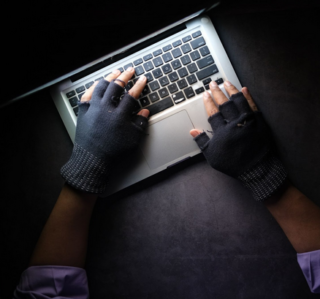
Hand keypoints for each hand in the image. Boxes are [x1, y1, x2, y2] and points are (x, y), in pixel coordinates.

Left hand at [61, 68, 148, 193]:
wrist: (92, 159)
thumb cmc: (113, 151)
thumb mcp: (133, 140)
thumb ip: (140, 124)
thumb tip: (145, 112)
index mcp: (119, 115)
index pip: (132, 95)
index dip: (139, 85)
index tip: (143, 79)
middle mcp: (106, 108)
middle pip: (116, 86)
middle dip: (125, 76)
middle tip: (130, 70)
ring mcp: (93, 108)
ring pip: (101, 86)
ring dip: (109, 78)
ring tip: (115, 73)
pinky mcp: (83, 111)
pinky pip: (87, 94)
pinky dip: (93, 87)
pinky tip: (97, 83)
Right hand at [190, 80, 286, 200]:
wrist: (256, 169)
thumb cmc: (232, 163)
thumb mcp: (213, 156)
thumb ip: (202, 142)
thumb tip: (193, 131)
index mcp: (222, 131)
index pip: (213, 112)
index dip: (208, 102)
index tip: (205, 94)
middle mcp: (235, 123)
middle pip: (224, 104)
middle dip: (217, 92)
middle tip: (213, 84)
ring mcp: (248, 121)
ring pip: (239, 101)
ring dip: (232, 90)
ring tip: (226, 82)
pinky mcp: (260, 121)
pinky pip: (253, 105)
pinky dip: (248, 96)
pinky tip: (244, 89)